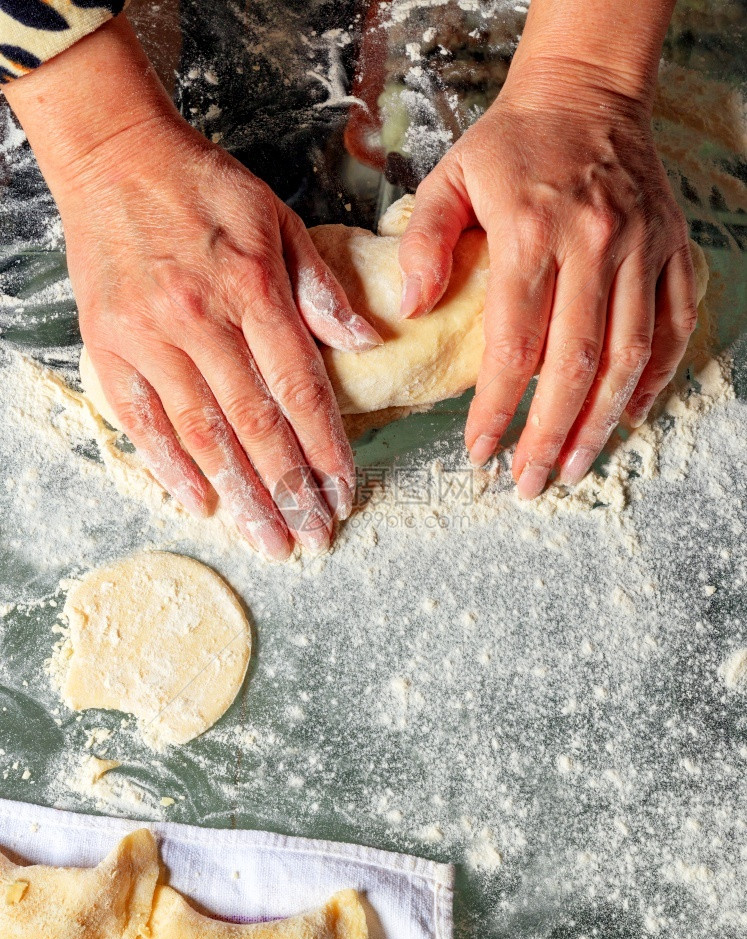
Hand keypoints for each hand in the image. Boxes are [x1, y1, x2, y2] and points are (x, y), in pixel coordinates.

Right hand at [62, 118, 381, 557]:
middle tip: (312, 537)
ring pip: (203, 433)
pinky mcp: (109, 346)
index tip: (344, 491)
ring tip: (268, 538)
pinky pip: (143, 420)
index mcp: (253, 288)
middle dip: (289, 488)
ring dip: (241, 494)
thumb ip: (321, 288)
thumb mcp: (278, 219)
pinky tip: (203, 503)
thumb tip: (368, 345)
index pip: (298, 387)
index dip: (325, 446)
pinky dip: (172, 466)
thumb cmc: (202, 186)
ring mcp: (150, 337)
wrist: (113, 156)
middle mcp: (202, 319)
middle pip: (255, 424)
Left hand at [398, 59, 697, 498]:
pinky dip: (655, 376)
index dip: (496, 407)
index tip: (480, 452)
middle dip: (550, 434)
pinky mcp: (671, 249)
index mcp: (530, 232)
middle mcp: (593, 245)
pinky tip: (628, 415)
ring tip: (576, 468)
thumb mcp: (450, 177)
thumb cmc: (512, 142)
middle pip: (574, 364)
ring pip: (628, 355)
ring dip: (600, 421)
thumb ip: (426, 243)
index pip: (512, 344)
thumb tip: (413, 309)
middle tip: (531, 483)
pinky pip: (672, 325)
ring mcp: (640, 249)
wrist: (588, 92)